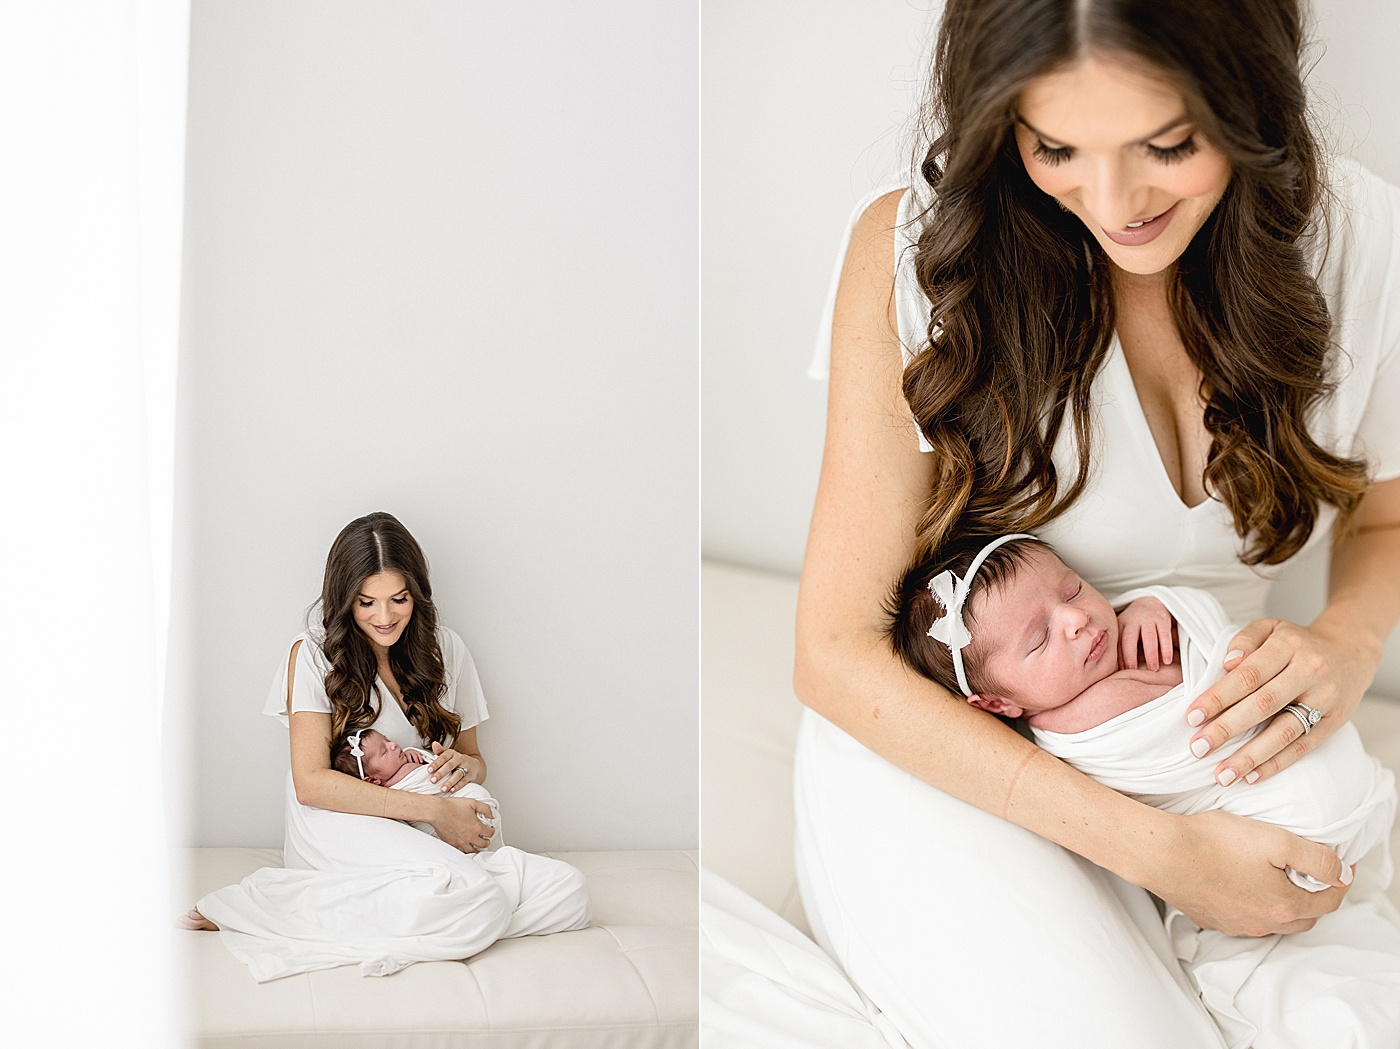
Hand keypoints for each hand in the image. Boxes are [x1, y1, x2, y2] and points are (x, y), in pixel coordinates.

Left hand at [428, 741, 480, 792]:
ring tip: (442, 789)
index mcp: (452, 753)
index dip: (436, 764)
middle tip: (432, 781)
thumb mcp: (448, 755)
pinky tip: (451, 790)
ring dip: (450, 782)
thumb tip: (434, 743)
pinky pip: (464, 781)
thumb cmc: (455, 760)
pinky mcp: (471, 775)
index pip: (443, 757)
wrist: (473, 765)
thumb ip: (440, 751)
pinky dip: (458, 786)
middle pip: (449, 766)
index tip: (428, 770)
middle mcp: (460, 758)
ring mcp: (466, 767)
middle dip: (440, 774)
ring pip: (458, 774)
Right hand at [430, 796, 496, 852]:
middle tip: (485, 839)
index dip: (492, 831)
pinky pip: (460, 851)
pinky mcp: (452, 844)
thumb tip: (492, 815)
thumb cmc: (453, 806)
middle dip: (486, 841)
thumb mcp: (473, 803)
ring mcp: (461, 842)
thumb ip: (485, 809)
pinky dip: (464, 849)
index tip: (490, 829)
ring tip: (476, 845)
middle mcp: (470, 836)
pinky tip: (465, 846)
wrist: (437, 811)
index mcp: (477, 827)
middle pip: (484, 844)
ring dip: (476, 848)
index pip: (490, 833)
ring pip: (473, 851)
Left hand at [1117, 596, 1173, 670]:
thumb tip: (1116, 669)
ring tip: (1153, 669)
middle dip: (1130, 655)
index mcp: (1121, 624)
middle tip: (1133, 671)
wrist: (1151, 602)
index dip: (1119, 657)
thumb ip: (1120, 645)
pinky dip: (1166, 648)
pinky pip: (1165, 635)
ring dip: (1150, 654)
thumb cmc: (1135, 624)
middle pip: (1129, 639)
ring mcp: (1148, 619)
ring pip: (1149, 637)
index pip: (1118, 642)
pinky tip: (1167, 660)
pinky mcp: (1163, 620)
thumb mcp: (1124, 629)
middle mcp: (1133, 620)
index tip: (1121, 670)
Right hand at [1147, 810, 1351, 935]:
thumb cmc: (1214, 842)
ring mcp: (1234, 924)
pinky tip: (1241, 885)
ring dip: (1283, 904)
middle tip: (1314, 872)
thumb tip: (1342, 873)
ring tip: (1278, 879)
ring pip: (1272, 921)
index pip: (1329, 900)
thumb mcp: (1277, 840)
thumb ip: (1317, 859)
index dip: (1341, 879)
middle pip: (1303, 917)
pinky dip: (1252, 905)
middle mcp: (1262, 922)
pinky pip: (1242, 918)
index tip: (1342, 862)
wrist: (1161, 853)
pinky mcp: (1210, 918)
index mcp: (1284, 906)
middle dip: (1315, 897)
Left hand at [1183, 617, 1377, 785]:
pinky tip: (1251, 776)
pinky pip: (1303, 747)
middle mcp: (1309, 672)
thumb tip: (1226, 663)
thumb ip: (1245, 640)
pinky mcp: (1334, 722)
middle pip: (1264, 704)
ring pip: (1284, 732)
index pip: (1249, 675)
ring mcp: (1324, 699)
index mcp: (1288, 646)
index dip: (1219, 697)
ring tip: (1222, 775)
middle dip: (1227, 729)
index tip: (1192, 716)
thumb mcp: (1270, 627)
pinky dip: (1276, 764)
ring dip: (1250, 756)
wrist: (1350, 650)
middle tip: (1198, 748)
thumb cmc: (1297, 642)